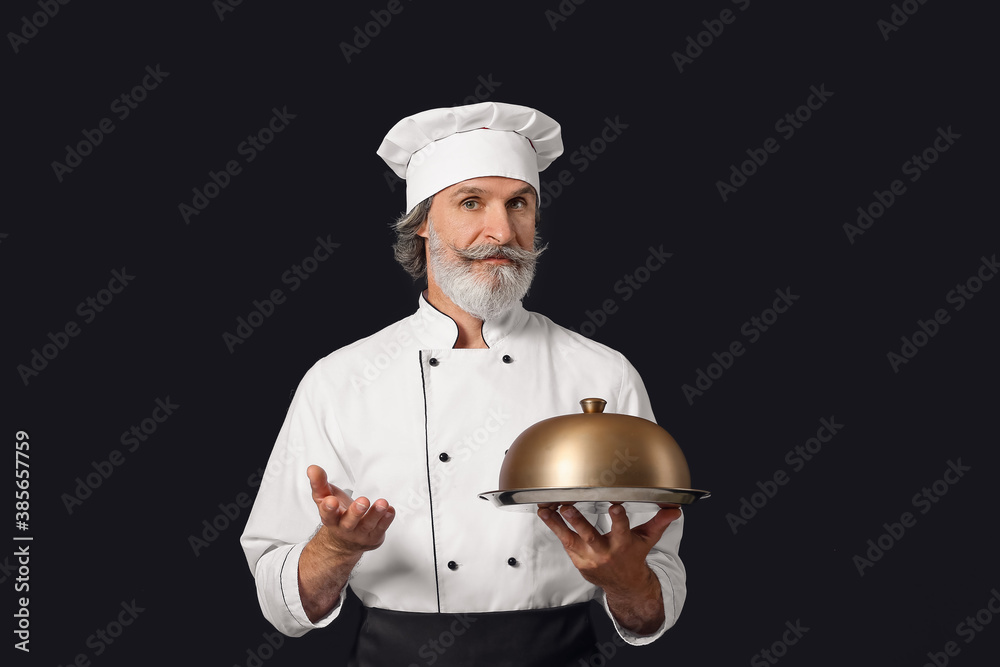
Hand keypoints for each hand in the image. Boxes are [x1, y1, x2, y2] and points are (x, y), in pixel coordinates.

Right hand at [307, 464, 394, 558]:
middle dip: (356, 512)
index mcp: (331, 519)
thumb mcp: (325, 498)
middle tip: (363, 501)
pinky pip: (381, 528)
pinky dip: (386, 519)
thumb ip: (319, 483)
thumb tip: (312, 468)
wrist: (344, 542)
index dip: (329, 508)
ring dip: (376, 514)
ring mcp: (360, 534)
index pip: (328, 514)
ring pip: (368, 525)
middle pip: (349, 522)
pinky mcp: (374, 537)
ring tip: (382, 503)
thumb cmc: (337, 515)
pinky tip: (390, 510)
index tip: (330, 501)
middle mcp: (345, 528)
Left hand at [537, 503, 679, 595]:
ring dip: (557, 524)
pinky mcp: (577, 559)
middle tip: (568, 508)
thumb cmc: (633, 557)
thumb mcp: (646, 540)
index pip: (622, 530)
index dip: (619, 519)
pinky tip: (545, 513)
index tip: (615, 506)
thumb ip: (658, 523)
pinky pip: (564, 542)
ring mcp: (588, 557)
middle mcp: (604, 551)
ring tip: (545, 510)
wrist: (624, 585)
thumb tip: (674, 509)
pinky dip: (554, 528)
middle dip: (578, 522)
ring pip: (571, 539)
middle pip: (590, 535)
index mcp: (623, 545)